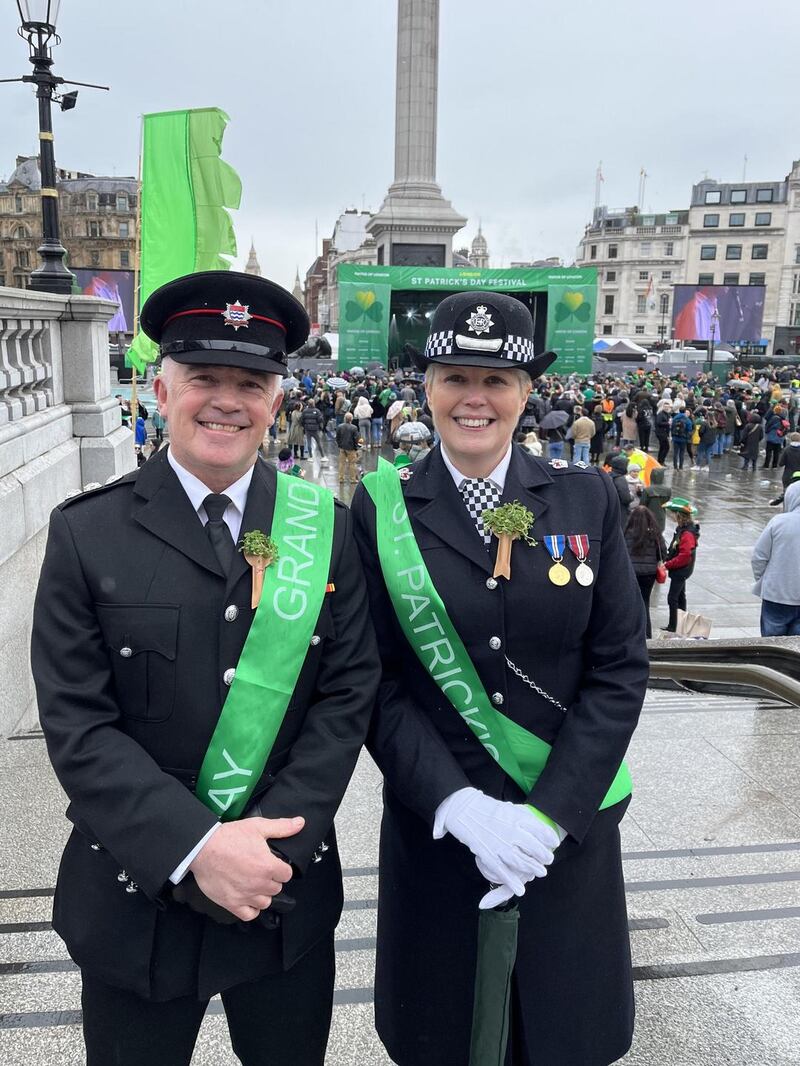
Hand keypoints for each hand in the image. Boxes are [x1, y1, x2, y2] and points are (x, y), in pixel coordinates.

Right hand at [189, 816, 303, 921]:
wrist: (202, 848)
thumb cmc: (229, 837)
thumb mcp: (257, 826)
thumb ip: (281, 827)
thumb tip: (300, 823)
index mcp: (268, 866)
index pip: (287, 874)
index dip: (281, 868)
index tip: (274, 864)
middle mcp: (259, 883)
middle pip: (276, 888)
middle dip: (272, 880)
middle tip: (261, 871)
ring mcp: (246, 896)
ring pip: (265, 902)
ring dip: (262, 894)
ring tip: (254, 883)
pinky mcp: (232, 904)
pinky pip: (249, 915)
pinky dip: (251, 909)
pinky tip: (248, 898)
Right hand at [437, 788, 558, 871]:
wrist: (462, 808)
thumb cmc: (485, 807)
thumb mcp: (507, 807)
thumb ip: (521, 817)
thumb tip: (536, 826)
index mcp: (517, 817)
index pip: (541, 830)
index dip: (549, 838)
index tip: (554, 842)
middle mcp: (511, 831)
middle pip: (535, 848)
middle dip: (543, 856)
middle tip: (548, 860)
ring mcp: (500, 844)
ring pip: (522, 862)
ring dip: (533, 869)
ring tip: (541, 872)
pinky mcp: (488, 855)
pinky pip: (503, 872)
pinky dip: (513, 882)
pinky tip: (520, 889)